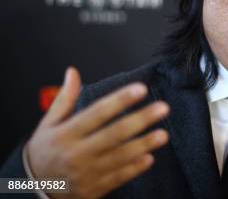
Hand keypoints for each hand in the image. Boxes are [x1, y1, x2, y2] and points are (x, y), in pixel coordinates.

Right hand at [25, 67, 169, 197]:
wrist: (34, 189)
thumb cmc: (45, 150)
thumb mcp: (48, 124)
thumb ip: (64, 98)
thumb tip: (72, 71)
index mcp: (66, 134)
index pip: (97, 113)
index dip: (119, 100)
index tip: (140, 88)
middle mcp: (77, 153)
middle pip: (114, 134)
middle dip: (140, 120)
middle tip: (162, 108)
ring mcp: (87, 173)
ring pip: (120, 157)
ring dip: (143, 145)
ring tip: (163, 134)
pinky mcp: (94, 189)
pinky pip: (118, 178)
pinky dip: (134, 168)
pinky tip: (150, 158)